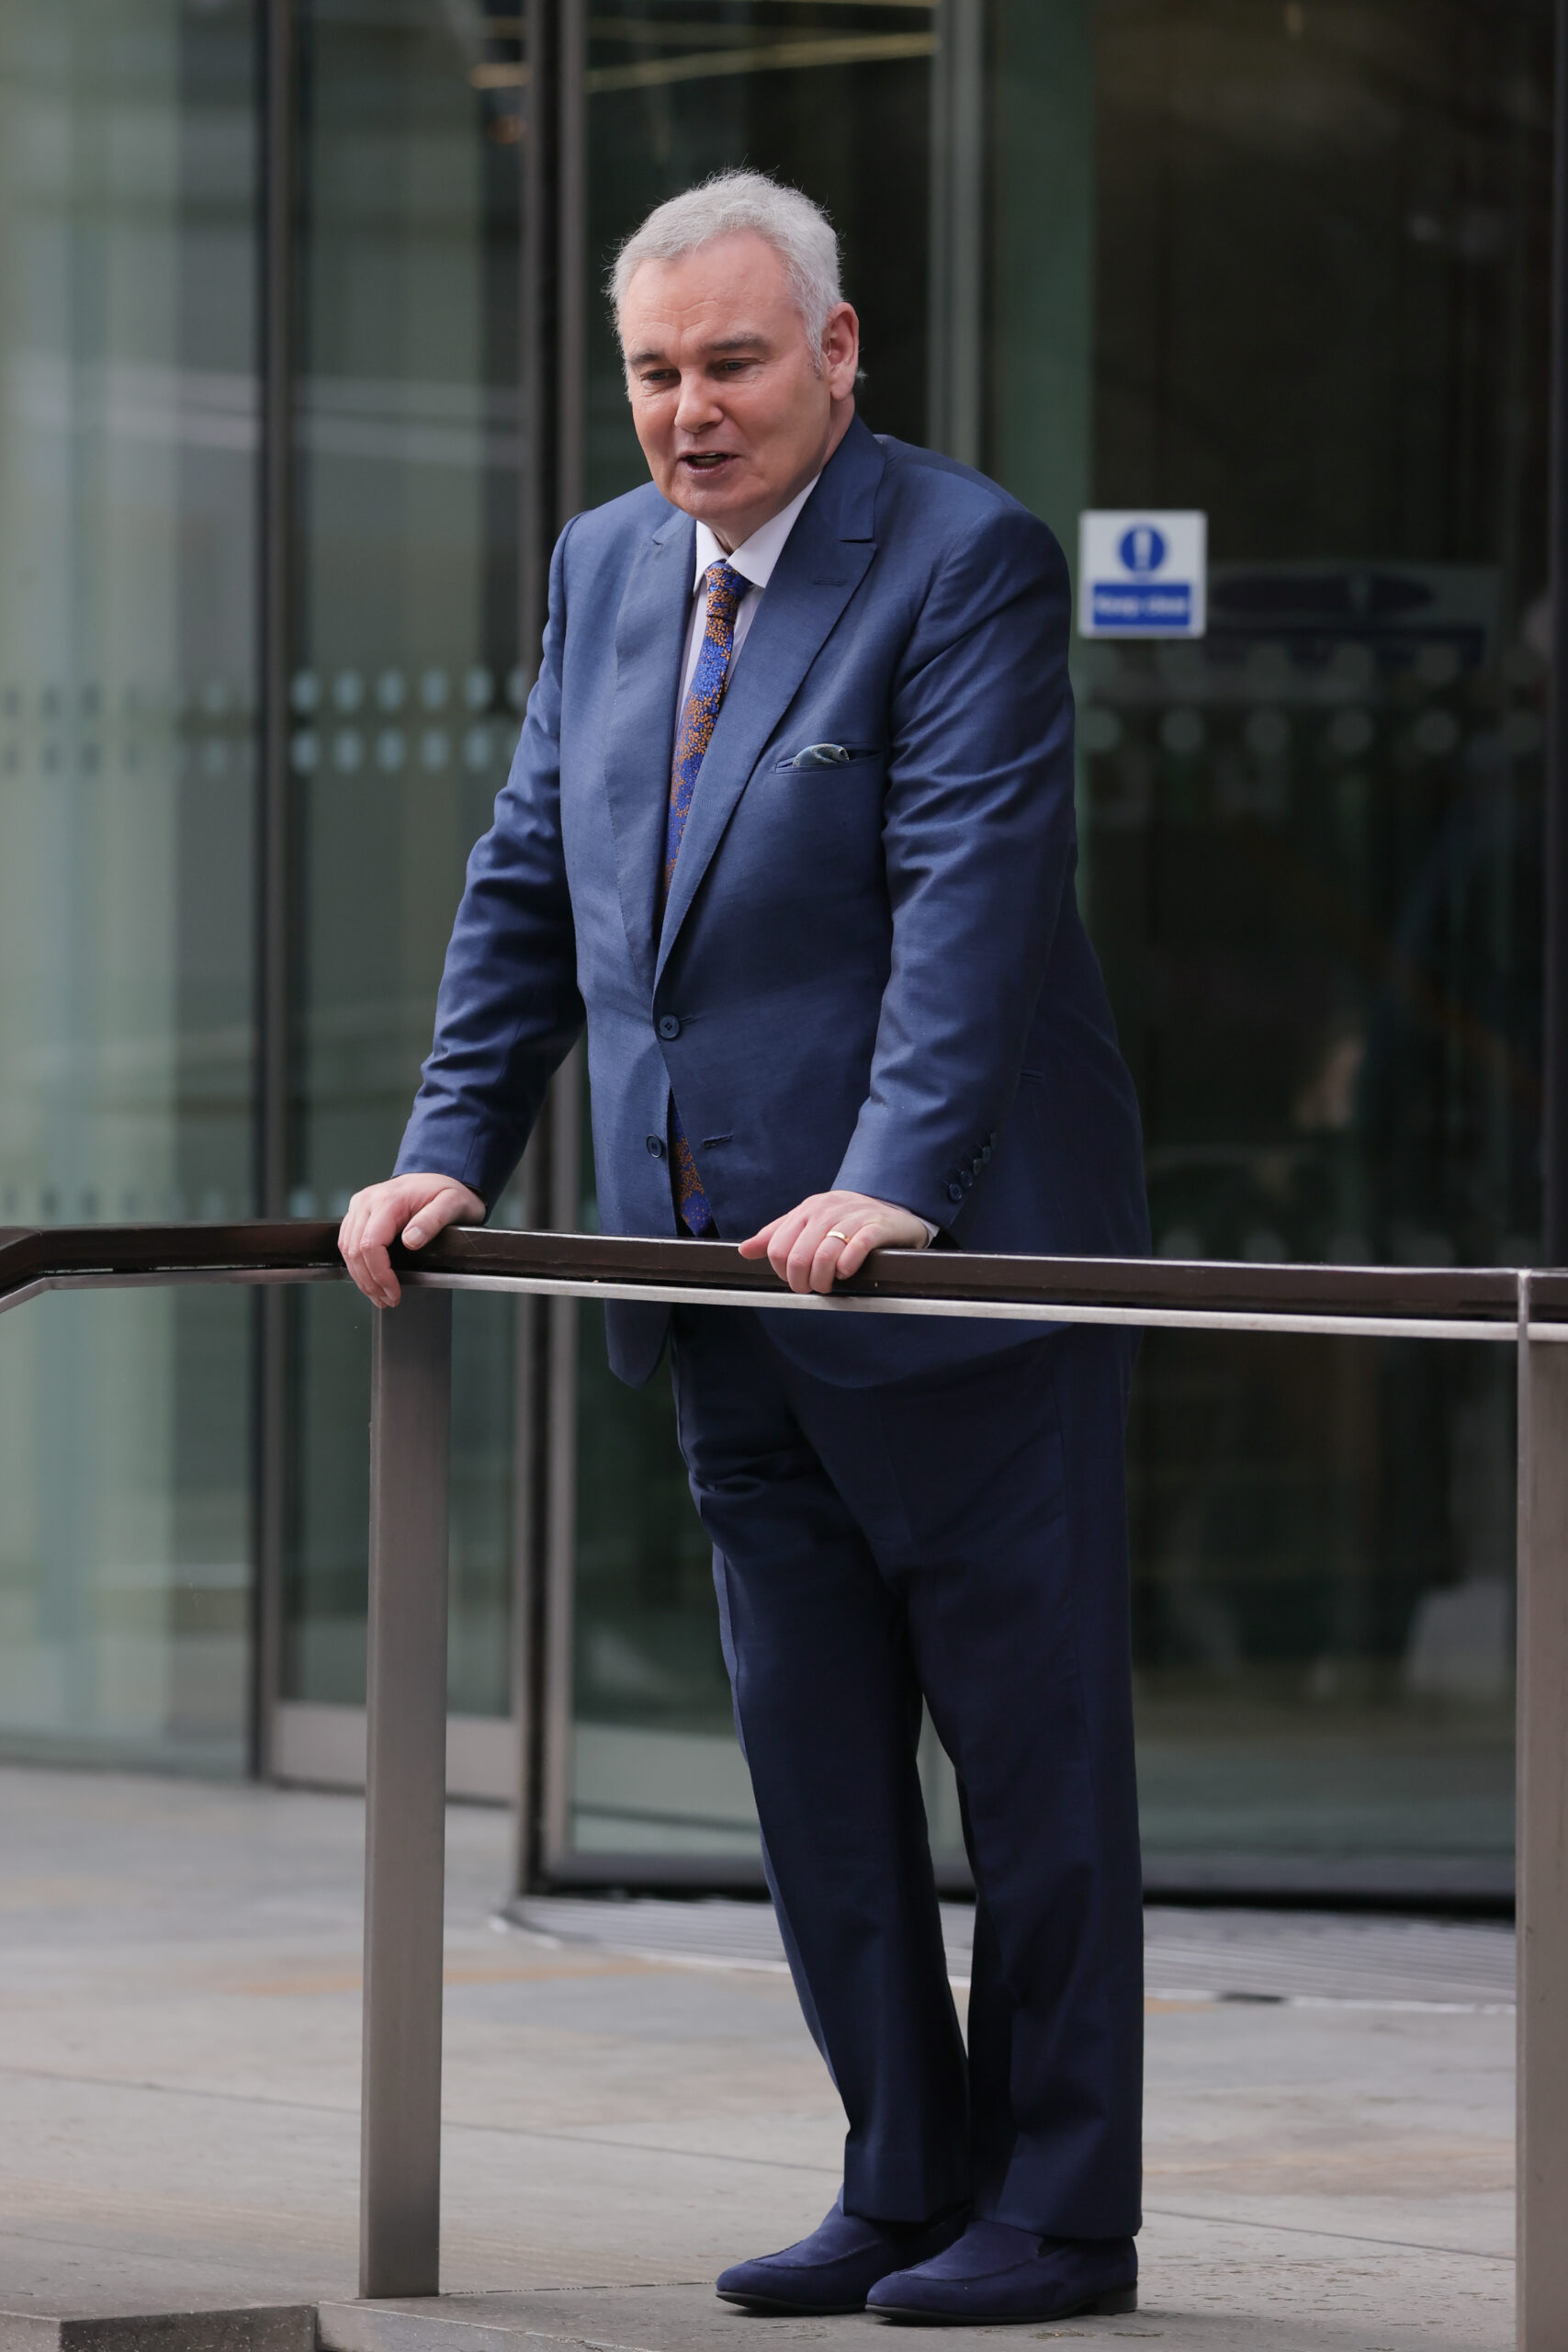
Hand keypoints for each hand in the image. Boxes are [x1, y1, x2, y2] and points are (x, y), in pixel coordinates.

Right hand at [338, 1173, 485, 1308]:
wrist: (440, 1175)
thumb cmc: (447, 1191)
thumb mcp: (452, 1204)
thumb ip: (432, 1221)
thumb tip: (410, 1241)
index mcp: (389, 1200)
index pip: (370, 1245)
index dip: (379, 1274)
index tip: (394, 1291)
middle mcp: (368, 1201)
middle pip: (354, 1250)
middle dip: (369, 1281)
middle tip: (388, 1299)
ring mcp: (361, 1205)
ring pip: (346, 1248)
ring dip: (360, 1276)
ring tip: (379, 1295)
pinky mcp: (359, 1212)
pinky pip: (348, 1241)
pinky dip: (356, 1263)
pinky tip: (369, 1277)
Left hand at [738, 1189, 928, 1295]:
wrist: (895, 1212)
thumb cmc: (848, 1222)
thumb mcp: (810, 1223)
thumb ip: (778, 1235)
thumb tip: (745, 1250)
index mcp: (807, 1210)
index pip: (777, 1247)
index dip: (782, 1272)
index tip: (795, 1279)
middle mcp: (827, 1210)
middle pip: (797, 1256)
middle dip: (801, 1281)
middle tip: (812, 1287)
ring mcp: (852, 1217)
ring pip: (823, 1256)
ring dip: (823, 1279)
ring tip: (829, 1283)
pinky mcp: (876, 1227)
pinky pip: (855, 1249)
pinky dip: (847, 1267)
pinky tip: (848, 1271)